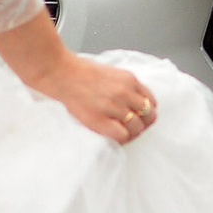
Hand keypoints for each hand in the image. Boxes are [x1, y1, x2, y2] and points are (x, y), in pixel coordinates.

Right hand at [0, 6, 158, 143]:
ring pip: (137, 128)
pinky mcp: (100, 120)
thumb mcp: (111, 73)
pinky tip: (114, 136)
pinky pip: (122, 136)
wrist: (61, 74)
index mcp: (129, 80)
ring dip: (132, 133)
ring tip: (122, 133)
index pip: (151, 102)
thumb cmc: (81, 72)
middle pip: (149, 116)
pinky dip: (121, 139)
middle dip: (143, 124)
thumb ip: (125, 85)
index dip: (147, 112)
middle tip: (134, 128)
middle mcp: (125, 93)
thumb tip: (134, 102)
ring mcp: (114, 107)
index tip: (140, 117)